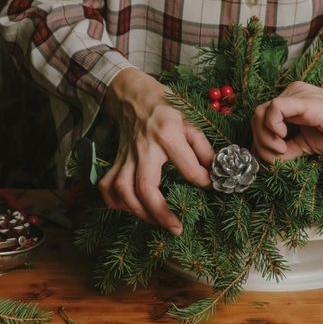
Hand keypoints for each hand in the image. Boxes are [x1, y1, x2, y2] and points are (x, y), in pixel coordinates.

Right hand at [98, 68, 213, 234]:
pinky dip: (116, 202)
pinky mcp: (116, 160)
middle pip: (146, 187)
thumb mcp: (190, 121)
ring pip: (123, 190)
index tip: (210, 186)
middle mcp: (144, 147)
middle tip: (176, 228)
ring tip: (157, 222)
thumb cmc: (165, 108)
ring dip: (138, 212)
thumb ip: (203, 147)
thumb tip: (214, 172)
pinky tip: (132, 208)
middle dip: (160, 213)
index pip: (188, 167)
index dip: (203, 181)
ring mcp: (126, 155)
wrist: (132, 95)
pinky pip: (108, 186)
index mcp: (167, 134)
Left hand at [250, 81, 322, 161]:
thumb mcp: (308, 146)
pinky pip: (273, 109)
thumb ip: (288, 150)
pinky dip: (271, 127)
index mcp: (292, 104)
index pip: (261, 120)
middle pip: (256, 117)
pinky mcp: (303, 100)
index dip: (260, 141)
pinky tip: (284, 139)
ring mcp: (296, 95)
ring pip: (260, 113)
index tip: (273, 158)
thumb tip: (266, 161)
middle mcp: (291, 95)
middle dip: (260, 142)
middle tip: (277, 156)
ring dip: (264, 138)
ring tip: (282, 151)